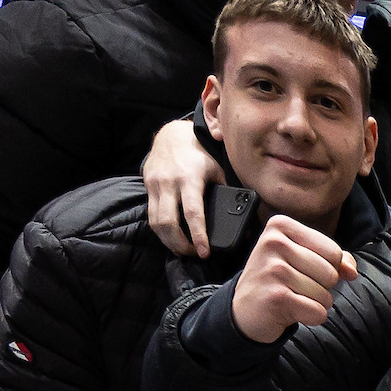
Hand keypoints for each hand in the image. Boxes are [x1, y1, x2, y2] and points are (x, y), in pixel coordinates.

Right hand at [142, 118, 222, 257]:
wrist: (171, 136)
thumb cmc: (200, 155)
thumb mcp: (217, 169)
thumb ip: (226, 192)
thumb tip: (243, 221)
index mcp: (189, 178)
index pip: (193, 213)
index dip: (198, 236)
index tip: (204, 253)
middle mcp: (169, 183)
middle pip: (168, 223)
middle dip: (180, 244)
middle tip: (193, 254)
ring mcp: (155, 186)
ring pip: (156, 222)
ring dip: (169, 241)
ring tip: (183, 250)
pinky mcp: (148, 188)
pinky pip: (151, 215)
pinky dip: (161, 231)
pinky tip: (171, 238)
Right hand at [234, 214, 357, 342]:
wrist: (244, 310)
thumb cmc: (278, 280)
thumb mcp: (303, 258)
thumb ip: (334, 258)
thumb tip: (351, 272)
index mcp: (281, 225)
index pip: (333, 251)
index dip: (328, 268)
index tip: (302, 270)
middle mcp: (273, 243)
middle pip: (331, 273)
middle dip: (322, 288)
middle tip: (295, 287)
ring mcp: (272, 270)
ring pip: (325, 295)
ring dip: (315, 303)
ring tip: (291, 297)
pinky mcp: (275, 297)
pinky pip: (317, 312)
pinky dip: (310, 317)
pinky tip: (290, 311)